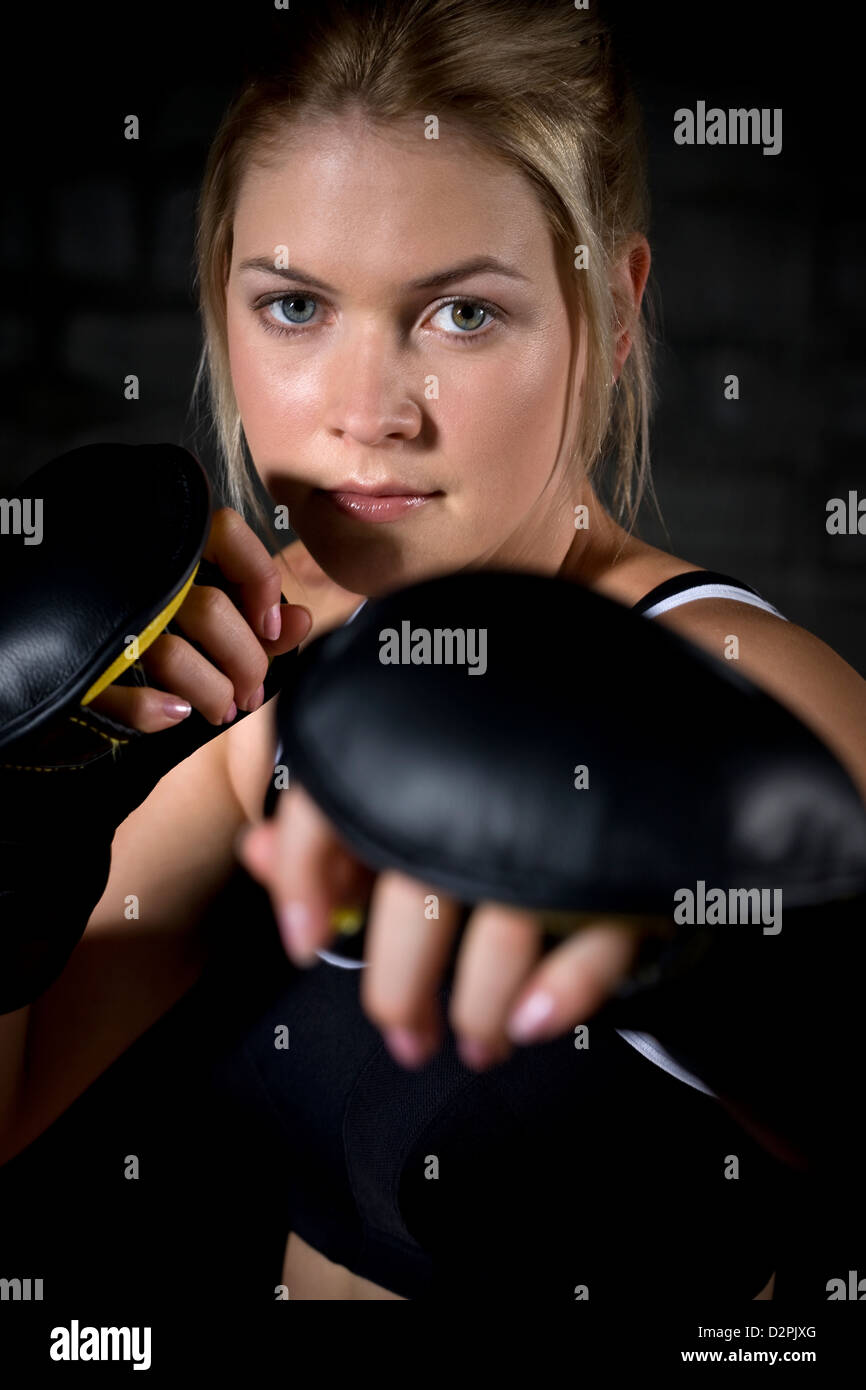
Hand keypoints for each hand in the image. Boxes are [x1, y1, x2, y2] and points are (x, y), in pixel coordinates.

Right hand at [86, 507, 311, 732]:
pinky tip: (176, 714)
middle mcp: (137, 574)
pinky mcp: (79, 670)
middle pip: (212, 611)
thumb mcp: (215, 622)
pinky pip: (122, 698)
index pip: (226, 533)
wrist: (64, 662)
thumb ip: (261, 623)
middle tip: (251, 692)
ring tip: (221, 710)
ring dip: (212, 692)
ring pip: (173, 656)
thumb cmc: (160, 631)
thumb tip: (301, 622)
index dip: (260, 577)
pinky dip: (154, 712)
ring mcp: (104, 620)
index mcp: (173, 549)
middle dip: (246, 662)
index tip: (270, 627)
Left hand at [237, 782, 665, 1070]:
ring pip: (506, 923)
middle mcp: (485, 786)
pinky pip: (603, 932)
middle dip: (399, 985)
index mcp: (422, 759)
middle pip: (421, 887)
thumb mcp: (401, 788)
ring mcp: (563, 826)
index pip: (336, 803)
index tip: (303, 944)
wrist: (619, 726)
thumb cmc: (485, 776)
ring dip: (477, 1007)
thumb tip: (254, 856)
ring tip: (477, 1046)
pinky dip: (566, 988)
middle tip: (404, 1037)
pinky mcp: (631, 866)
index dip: (303, 871)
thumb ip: (327, 825)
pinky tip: (531, 1026)